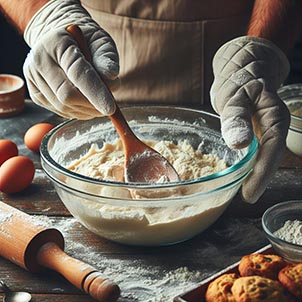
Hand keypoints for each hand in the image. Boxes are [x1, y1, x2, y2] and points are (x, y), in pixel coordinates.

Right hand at [23, 0, 118, 118]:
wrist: (63, 41)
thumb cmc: (87, 41)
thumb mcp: (101, 41)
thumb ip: (106, 57)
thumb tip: (110, 75)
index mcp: (56, 42)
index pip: (77, 72)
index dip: (95, 92)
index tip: (110, 108)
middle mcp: (39, 60)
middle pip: (67, 95)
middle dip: (93, 105)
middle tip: (110, 107)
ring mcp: (34, 79)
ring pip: (64, 107)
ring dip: (88, 110)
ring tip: (99, 101)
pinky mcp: (36, 94)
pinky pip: (61, 111)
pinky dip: (80, 112)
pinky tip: (87, 103)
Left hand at [210, 36, 289, 202]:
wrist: (241, 73)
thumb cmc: (237, 83)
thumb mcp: (234, 97)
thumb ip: (236, 118)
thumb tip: (239, 143)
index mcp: (274, 118)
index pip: (272, 150)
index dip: (262, 174)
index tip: (250, 193)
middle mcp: (274, 128)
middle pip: (271, 158)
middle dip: (260, 180)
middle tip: (246, 197)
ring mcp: (267, 132)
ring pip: (265, 158)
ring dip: (255, 176)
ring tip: (243, 191)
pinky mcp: (259, 135)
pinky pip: (258, 154)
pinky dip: (251, 166)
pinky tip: (242, 176)